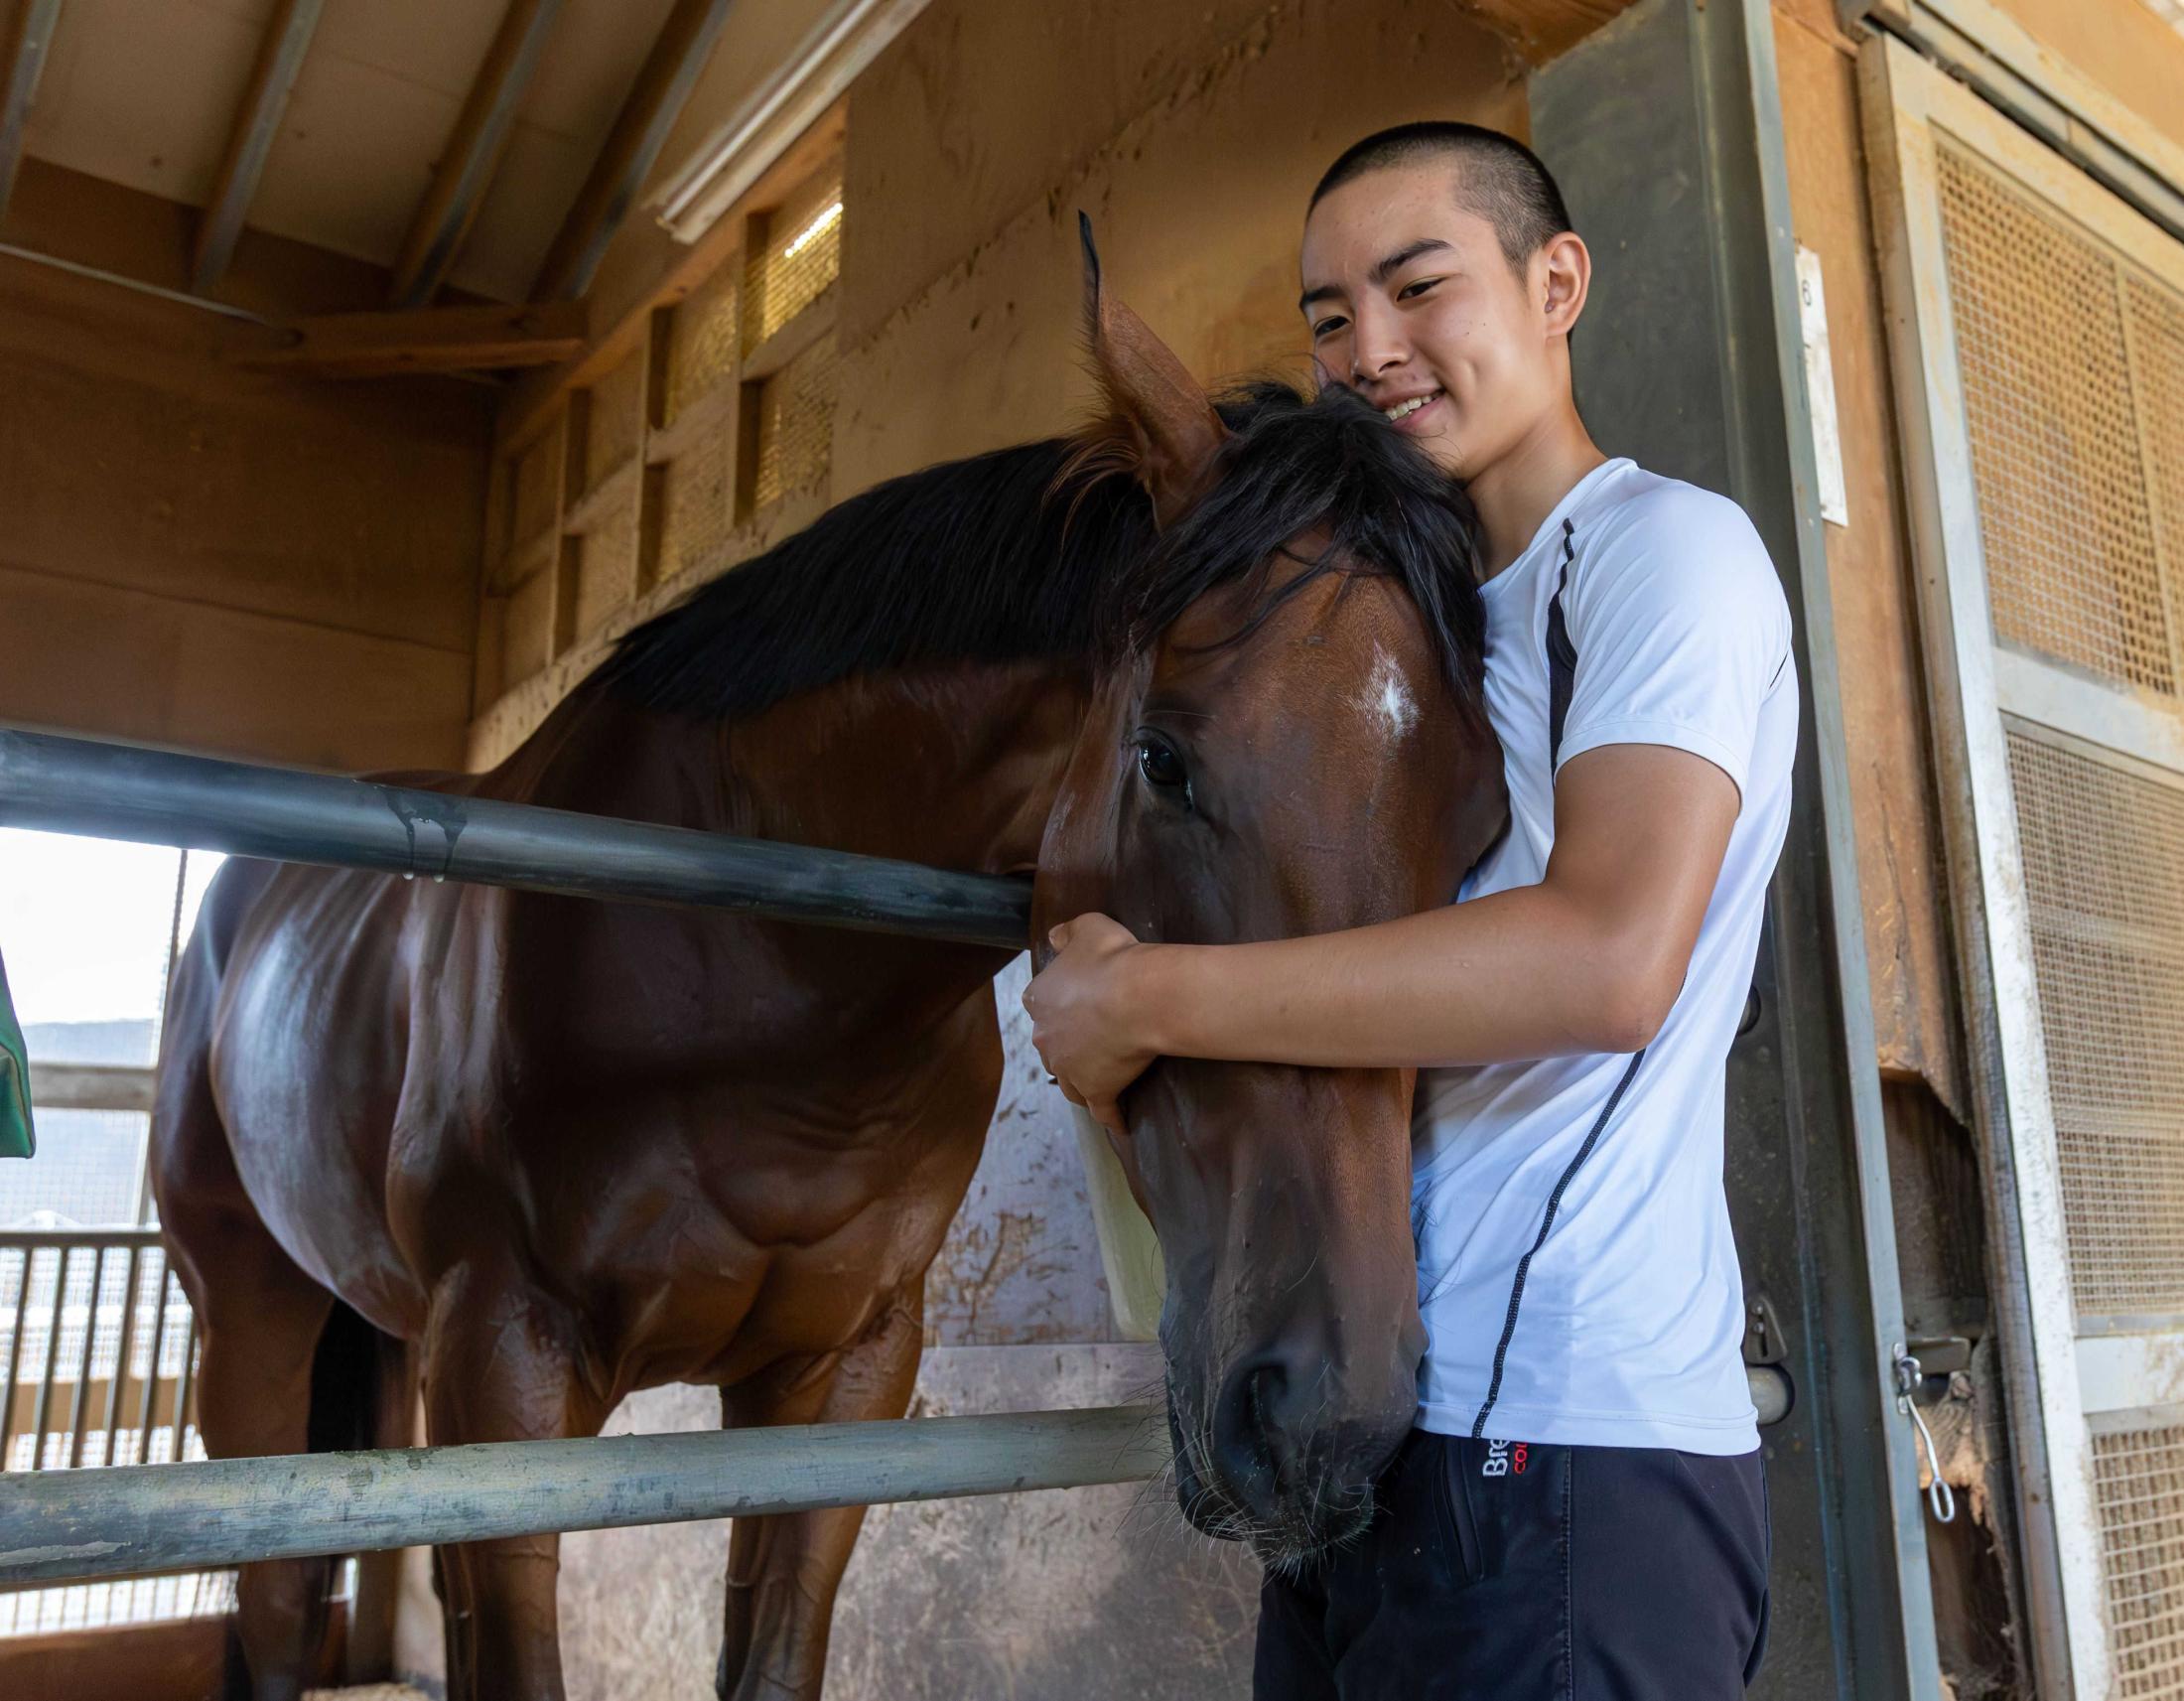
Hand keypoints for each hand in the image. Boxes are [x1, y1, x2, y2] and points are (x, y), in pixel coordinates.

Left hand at [1022, 913, 1155, 1136]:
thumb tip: (1053, 937)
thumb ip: (1067, 933)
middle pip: (1051, 1047)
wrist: (1137, 996)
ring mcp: (1068, 1068)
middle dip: (1065, 1046)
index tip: (1074, 1005)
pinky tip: (1120, 1124)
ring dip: (1079, 1082)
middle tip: (1091, 1043)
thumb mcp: (1088, 928)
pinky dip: (1111, 1117)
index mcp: (1039, 998)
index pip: (1039, 1004)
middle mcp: (1045, 1037)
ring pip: (1069, 1082)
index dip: (1057, 1005)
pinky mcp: (1096, 1090)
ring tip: (1095, 1083)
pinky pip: (1102, 1110)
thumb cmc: (1112, 959)